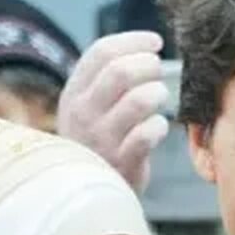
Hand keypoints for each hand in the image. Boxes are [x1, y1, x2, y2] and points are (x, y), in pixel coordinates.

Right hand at [56, 31, 169, 191]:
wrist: (89, 193)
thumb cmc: (98, 141)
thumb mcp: (88, 107)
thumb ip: (106, 79)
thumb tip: (146, 47)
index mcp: (74, 93)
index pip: (102, 52)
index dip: (134, 41)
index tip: (155, 43)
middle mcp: (83, 113)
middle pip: (121, 71)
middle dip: (149, 65)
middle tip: (158, 72)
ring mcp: (101, 139)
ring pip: (139, 100)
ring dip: (158, 93)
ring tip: (159, 98)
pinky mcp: (121, 163)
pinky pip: (149, 133)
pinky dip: (160, 126)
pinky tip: (157, 128)